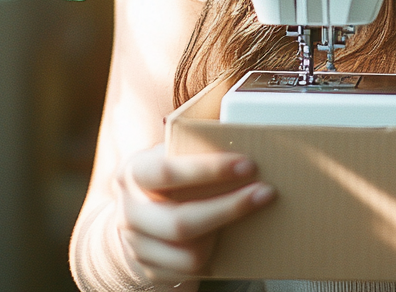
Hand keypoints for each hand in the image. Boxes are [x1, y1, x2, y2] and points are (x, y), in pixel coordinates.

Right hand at [115, 143, 274, 282]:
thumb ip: (197, 142)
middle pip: (181, 221)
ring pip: (189, 252)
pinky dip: (214, 254)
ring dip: (226, 231)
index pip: (167, 171)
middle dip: (230, 206)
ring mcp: (136, 245)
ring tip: (252, 211)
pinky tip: (230, 234)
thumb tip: (244, 124)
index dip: (209, 169)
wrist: (136, 214)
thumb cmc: (168, 173)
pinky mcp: (150, 269)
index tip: (249, 164)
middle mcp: (129, 211)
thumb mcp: (172, 152)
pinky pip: (188, 271)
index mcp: (133, 172)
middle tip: (266, 191)